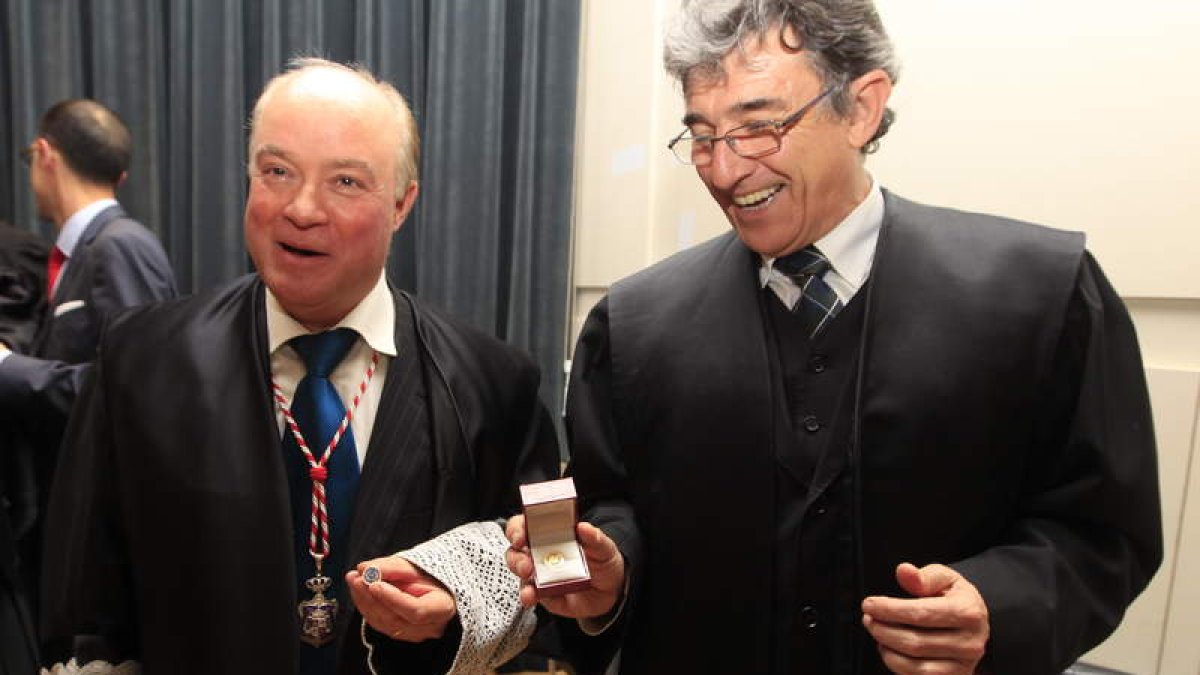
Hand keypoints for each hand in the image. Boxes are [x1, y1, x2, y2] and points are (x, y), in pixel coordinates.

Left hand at [346, 556, 455, 641]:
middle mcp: (430, 627)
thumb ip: (392, 567)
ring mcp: (415, 634)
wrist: (440, 588)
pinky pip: (379, 624)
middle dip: (371, 597)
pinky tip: (358, 590)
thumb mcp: (418, 565)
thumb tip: (365, 569)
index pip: (415, 611)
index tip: (374, 584)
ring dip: (364, 601)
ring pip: (383, 623)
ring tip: (353, 579)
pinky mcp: (401, 634)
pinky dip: (366, 606)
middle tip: (355, 577)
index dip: (392, 599)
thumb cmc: (434, 576)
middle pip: (395, 618)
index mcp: (442, 608)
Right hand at [505, 514, 624, 618]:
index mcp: (551, 534)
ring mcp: (539, 574)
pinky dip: (527, 595)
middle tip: (527, 564)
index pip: (525, 525)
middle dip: (516, 556)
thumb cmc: (602, 562)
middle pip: (515, 550)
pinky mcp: (542, 593)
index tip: (520, 535)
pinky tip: (531, 595)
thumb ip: (594, 538)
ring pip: (518, 571)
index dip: (517, 528)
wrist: (611, 592)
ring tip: (529, 576)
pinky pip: (529, 594)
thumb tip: (583, 527)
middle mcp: (540, 552)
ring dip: (519, 573)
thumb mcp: (604, 547)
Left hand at [861, 562, 988, 674]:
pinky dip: (896, 664)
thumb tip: (904, 571)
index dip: (890, 610)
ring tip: (877, 631)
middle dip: (883, 630)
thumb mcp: (945, 579)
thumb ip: (924, 576)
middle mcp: (970, 642)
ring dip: (887, 648)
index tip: (869, 604)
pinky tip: (889, 649)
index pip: (921, 613)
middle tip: (869, 618)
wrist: (976, 624)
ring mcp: (963, 665)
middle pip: (915, 642)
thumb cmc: (956, 599)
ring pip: (914, 664)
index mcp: (968, 612)